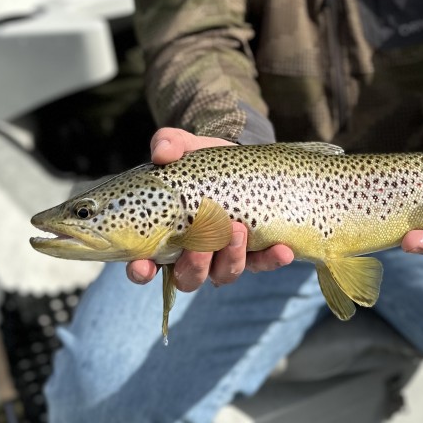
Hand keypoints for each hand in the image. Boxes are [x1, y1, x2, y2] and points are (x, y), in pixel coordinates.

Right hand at [125, 127, 293, 290]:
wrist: (241, 160)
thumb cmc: (202, 161)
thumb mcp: (185, 147)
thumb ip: (169, 144)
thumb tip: (162, 153)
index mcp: (164, 238)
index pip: (143, 266)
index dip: (140, 271)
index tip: (142, 265)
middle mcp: (192, 255)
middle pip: (188, 277)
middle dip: (195, 264)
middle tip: (203, 242)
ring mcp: (223, 257)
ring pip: (223, 274)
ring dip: (231, 258)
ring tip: (239, 229)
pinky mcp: (254, 253)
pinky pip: (262, 265)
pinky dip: (271, 261)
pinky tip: (282, 250)